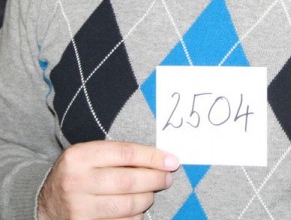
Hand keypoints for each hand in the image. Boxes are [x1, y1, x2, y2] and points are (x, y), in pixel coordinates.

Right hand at [37, 141, 179, 218]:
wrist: (44, 202)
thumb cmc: (77, 173)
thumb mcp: (89, 155)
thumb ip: (118, 155)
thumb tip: (160, 159)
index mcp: (80, 156)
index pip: (126, 153)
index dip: (153, 157)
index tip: (172, 160)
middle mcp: (77, 182)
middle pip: (129, 181)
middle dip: (155, 179)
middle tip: (167, 177)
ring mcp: (79, 209)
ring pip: (128, 206)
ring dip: (147, 199)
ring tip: (151, 192)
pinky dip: (135, 217)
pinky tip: (137, 209)